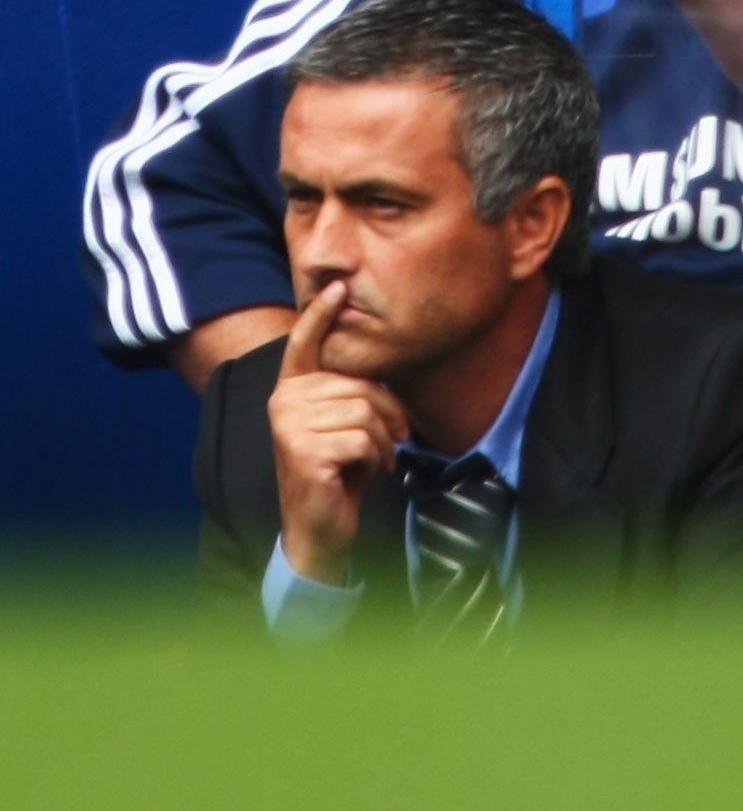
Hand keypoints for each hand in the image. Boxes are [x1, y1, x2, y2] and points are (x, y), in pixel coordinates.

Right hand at [268, 283, 408, 586]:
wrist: (320, 525)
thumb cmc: (339, 469)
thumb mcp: (344, 423)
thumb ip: (350, 391)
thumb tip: (379, 354)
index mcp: (292, 389)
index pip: (304, 343)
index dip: (321, 314)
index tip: (339, 286)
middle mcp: (284, 401)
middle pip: (361, 385)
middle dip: (388, 415)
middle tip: (389, 442)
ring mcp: (289, 425)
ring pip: (366, 412)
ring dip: (383, 442)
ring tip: (372, 459)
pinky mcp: (302, 450)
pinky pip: (364, 439)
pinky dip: (376, 458)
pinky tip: (363, 471)